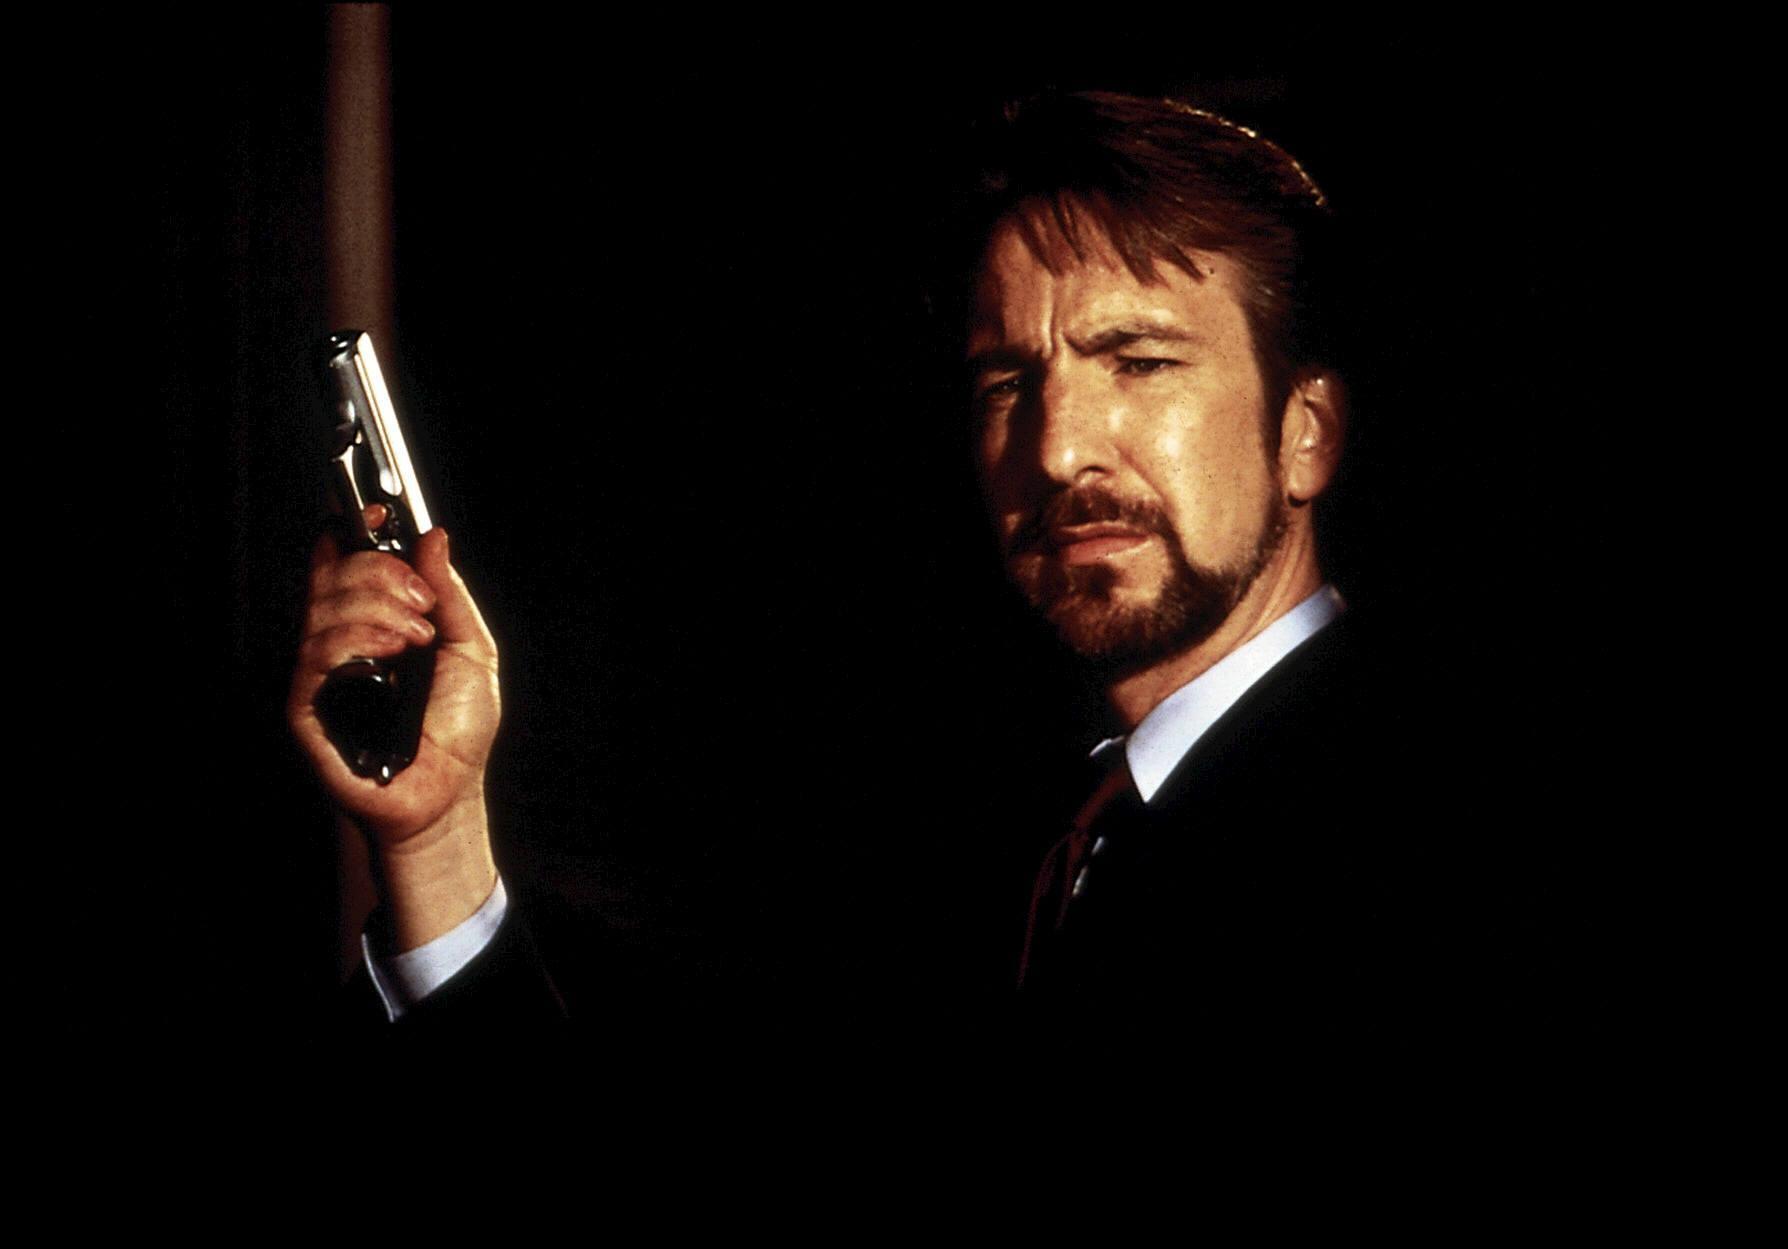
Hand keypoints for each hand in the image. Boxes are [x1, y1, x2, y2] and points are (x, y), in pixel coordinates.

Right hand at [289, 505, 501, 946]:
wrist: (445, 796)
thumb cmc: (455, 734)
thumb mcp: (472, 651)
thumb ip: (451, 595)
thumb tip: (433, 538)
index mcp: (373, 625)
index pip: (346, 562)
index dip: (359, 530)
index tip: (385, 513)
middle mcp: (340, 643)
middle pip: (332, 576)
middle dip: (381, 574)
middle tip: (421, 603)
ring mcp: (320, 675)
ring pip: (323, 610)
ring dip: (377, 611)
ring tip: (417, 639)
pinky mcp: (307, 708)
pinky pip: (314, 655)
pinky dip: (355, 642)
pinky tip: (393, 654)